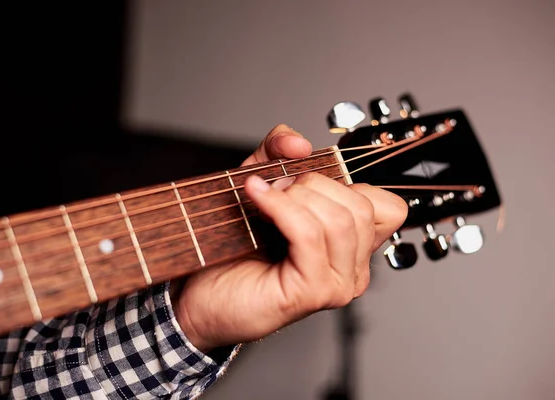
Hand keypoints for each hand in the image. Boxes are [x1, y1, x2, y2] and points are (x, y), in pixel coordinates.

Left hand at [172, 124, 407, 351]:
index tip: (305, 182)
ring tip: (263, 199)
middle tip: (277, 189)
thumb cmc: (233, 248)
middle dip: (314, 185)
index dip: (348, 181)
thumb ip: (279, 151)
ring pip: (339, 220)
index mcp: (352, 248)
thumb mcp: (261, 183)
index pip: (389, 208)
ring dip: (295, 197)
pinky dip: (280, 207)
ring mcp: (336, 285)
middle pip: (361, 207)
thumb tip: (298, 142)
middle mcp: (352, 271)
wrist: (199, 291)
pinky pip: (309, 234)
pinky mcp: (312, 292)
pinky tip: (257, 199)